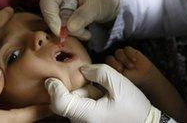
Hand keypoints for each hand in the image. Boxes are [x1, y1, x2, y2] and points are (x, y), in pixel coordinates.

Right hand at [0, 69, 49, 122]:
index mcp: (12, 121)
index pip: (36, 113)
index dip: (48, 106)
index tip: (59, 99)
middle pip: (32, 118)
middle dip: (42, 109)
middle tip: (52, 98)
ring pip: (23, 121)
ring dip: (31, 113)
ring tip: (40, 103)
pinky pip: (14, 122)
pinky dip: (21, 115)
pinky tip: (20, 110)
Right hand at [40, 0, 120, 39]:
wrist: (113, 4)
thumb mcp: (95, 7)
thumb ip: (82, 16)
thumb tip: (69, 28)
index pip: (47, 3)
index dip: (50, 18)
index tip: (60, 32)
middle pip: (51, 15)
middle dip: (64, 28)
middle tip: (82, 34)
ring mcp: (62, 6)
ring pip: (57, 24)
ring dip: (72, 32)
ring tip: (87, 33)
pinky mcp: (66, 16)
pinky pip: (64, 28)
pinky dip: (74, 33)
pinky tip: (86, 33)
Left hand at [45, 64, 159, 122]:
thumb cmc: (134, 106)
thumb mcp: (120, 84)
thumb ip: (100, 73)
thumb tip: (83, 69)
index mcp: (88, 114)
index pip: (60, 103)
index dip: (54, 89)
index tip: (52, 78)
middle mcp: (83, 122)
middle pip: (68, 100)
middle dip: (78, 88)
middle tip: (95, 83)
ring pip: (75, 103)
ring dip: (85, 93)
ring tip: (104, 92)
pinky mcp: (89, 122)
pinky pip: (81, 107)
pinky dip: (88, 98)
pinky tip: (103, 97)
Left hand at [106, 46, 156, 86]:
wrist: (144, 75)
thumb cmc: (132, 79)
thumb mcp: (121, 78)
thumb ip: (112, 73)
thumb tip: (104, 71)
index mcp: (110, 68)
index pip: (104, 65)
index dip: (110, 67)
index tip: (116, 73)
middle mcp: (115, 61)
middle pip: (109, 58)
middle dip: (115, 64)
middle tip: (121, 69)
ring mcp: (121, 55)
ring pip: (118, 52)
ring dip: (124, 59)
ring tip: (131, 66)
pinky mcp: (129, 51)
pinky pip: (127, 49)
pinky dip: (130, 54)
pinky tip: (135, 60)